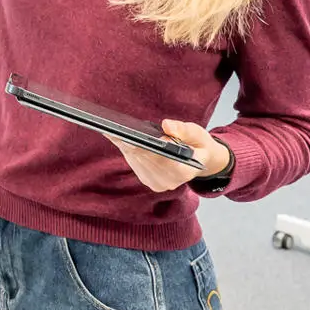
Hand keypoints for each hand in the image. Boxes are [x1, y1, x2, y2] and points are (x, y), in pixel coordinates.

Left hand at [111, 119, 229, 192]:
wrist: (199, 159)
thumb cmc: (198, 144)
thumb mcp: (198, 134)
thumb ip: (184, 130)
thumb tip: (167, 126)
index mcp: (184, 172)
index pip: (160, 159)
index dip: (144, 147)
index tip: (128, 135)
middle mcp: (169, 181)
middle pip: (143, 158)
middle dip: (129, 142)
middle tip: (110, 126)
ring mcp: (157, 183)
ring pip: (135, 160)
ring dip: (124, 144)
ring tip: (111, 129)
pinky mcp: (147, 180)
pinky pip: (133, 162)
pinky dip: (127, 148)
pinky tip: (117, 136)